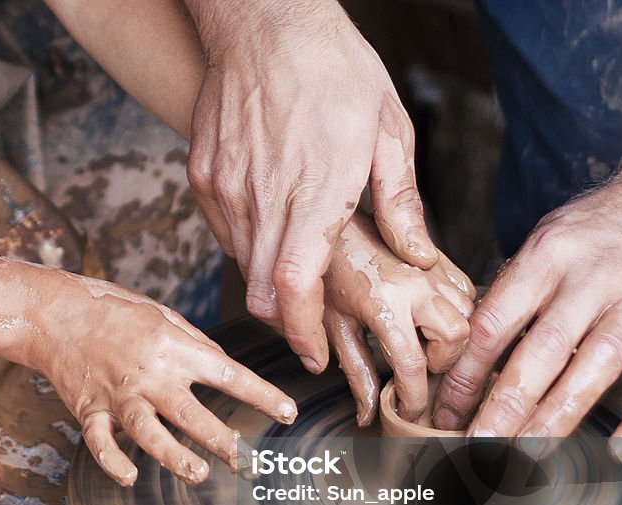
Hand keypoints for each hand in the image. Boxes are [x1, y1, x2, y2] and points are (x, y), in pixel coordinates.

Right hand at [30, 274, 297, 485]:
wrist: (56, 313)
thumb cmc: (114, 311)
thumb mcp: (163, 315)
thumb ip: (195, 344)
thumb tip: (225, 369)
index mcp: (173, 346)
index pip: (227, 374)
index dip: (261, 395)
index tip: (288, 414)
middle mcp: (149, 373)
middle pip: (191, 412)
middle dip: (223, 440)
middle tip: (249, 462)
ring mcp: (118, 394)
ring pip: (149, 432)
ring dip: (175, 457)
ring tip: (200, 474)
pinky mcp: (89, 409)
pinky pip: (100, 442)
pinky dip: (114, 462)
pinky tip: (131, 477)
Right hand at [183, 0, 437, 371]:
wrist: (263, 22)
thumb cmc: (332, 68)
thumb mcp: (388, 128)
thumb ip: (401, 204)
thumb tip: (419, 257)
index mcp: (317, 188)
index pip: (296, 286)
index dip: (303, 331)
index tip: (315, 355)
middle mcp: (262, 195)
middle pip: (262, 291)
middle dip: (287, 321)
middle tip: (310, 327)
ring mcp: (226, 186)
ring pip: (242, 264)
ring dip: (270, 279)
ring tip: (297, 263)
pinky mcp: (203, 176)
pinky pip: (222, 231)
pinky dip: (247, 244)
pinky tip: (271, 224)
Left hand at [323, 215, 473, 425]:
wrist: (332, 225)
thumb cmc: (326, 273)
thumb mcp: (334, 326)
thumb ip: (356, 372)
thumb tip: (368, 415)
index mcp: (384, 303)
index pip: (413, 364)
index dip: (414, 398)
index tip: (409, 412)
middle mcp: (416, 285)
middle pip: (457, 338)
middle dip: (443, 362)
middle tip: (419, 370)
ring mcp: (432, 269)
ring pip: (469, 315)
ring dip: (453, 339)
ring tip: (425, 347)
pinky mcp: (441, 259)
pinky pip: (467, 293)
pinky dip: (458, 313)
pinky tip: (432, 321)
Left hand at [432, 156, 621, 460]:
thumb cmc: (582, 237)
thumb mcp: (539, 249)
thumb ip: (508, 299)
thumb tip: (457, 363)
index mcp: (544, 258)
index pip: (494, 323)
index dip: (465, 374)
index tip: (443, 415)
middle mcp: (588, 279)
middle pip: (542, 349)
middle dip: (506, 403)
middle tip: (477, 447)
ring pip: (593, 365)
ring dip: (557, 415)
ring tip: (525, 456)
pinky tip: (615, 449)